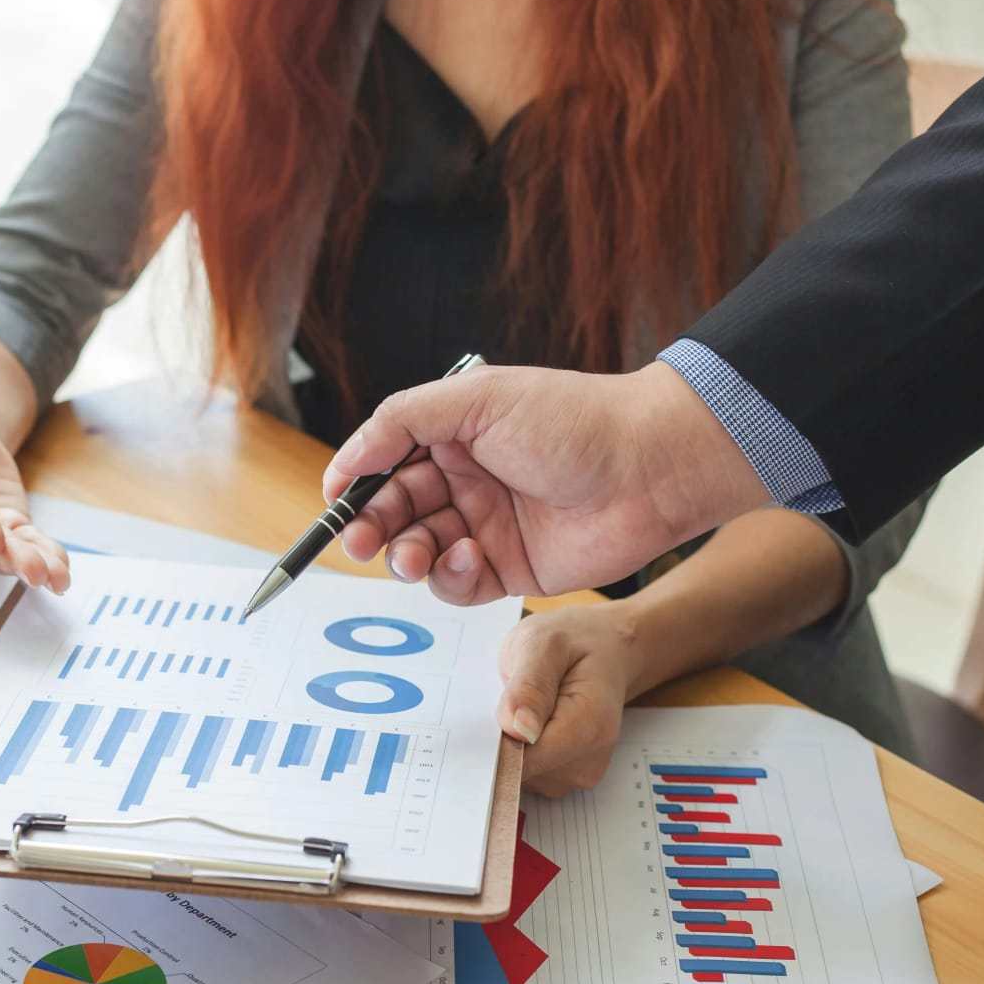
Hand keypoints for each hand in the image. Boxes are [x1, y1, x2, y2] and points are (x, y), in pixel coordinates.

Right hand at [321, 364, 769, 603]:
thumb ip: (401, 423)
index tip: (333, 502)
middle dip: (370, 526)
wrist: (649, 468)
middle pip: (393, 511)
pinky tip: (465, 558)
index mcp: (453, 434)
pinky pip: (457, 584)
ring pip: (418, 551)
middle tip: (358, 540)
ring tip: (414, 554)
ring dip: (404, 555)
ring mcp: (486, 526)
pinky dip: (448, 577)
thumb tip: (347, 458)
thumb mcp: (476, 399)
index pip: (384, 462)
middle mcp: (465, 480)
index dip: (354, 483)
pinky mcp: (510, 569)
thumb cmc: (572, 420)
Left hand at [498, 603, 644, 796]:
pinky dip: (517, 750)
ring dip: (509, 744)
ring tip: (520, 706)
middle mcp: (589, 758)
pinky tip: (525, 722)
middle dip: (502, 740)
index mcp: (591, 723)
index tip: (482, 723)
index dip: (498, 747)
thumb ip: (530, 685)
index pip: (532, 759)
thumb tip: (517, 728)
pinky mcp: (564, 778)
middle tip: (504, 698)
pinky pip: (525, 775)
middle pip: (523, 771)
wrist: (603, 651)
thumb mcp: (544, 644)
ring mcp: (578, 774)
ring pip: (520, 776)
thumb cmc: (573, 644)